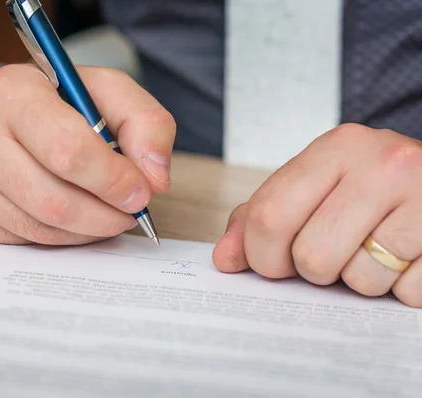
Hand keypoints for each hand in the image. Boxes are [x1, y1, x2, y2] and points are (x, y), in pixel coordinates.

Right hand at [0, 64, 174, 244]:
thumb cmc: (44, 101)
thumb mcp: (100, 89)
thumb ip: (144, 122)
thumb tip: (154, 179)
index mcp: (11, 93)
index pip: (70, 152)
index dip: (114, 181)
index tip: (140, 192)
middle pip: (56, 203)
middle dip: (106, 216)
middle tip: (128, 212)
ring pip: (40, 230)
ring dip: (85, 231)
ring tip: (102, 214)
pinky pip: (20, 241)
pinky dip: (56, 237)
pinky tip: (67, 217)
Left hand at [213, 123, 421, 307]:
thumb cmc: (372, 187)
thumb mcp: (316, 185)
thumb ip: (262, 216)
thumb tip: (225, 258)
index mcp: (337, 148)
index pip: (270, 215)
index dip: (261, 256)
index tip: (271, 263)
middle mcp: (382, 164)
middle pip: (311, 255)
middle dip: (312, 271)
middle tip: (330, 255)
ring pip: (361, 279)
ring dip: (360, 281)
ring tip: (374, 252)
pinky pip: (406, 293)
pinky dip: (401, 289)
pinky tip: (406, 259)